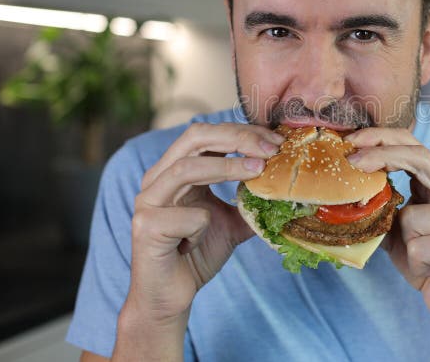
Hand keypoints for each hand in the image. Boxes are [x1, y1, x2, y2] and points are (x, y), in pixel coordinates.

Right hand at [125, 123, 283, 322]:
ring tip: (258, 170)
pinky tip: (198, 242)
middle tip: (271, 149)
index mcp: (174, 170)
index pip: (207, 135)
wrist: (170, 298)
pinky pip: (187, 217)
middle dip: (237, 138)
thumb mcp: (231, 221)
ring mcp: (147, 202)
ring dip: (227, 168)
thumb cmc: (196, 254)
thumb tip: (284, 186)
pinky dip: (204, 225)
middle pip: (195, 138)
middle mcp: (157, 179)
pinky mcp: (146, 228)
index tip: (275, 141)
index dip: (241, 132)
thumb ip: (249, 200)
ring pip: (187, 169)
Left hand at [345, 127, 429, 327]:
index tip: (352, 141)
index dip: (384, 139)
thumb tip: (348, 187)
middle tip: (352, 161)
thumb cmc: (427, 264)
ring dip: (405, 243)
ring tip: (422, 259)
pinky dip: (416, 264)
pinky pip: (420, 247)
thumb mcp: (399, 231)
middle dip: (382, 156)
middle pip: (420, 159)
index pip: (417, 148)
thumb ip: (384, 207)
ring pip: (412, 217)